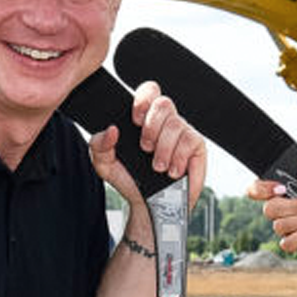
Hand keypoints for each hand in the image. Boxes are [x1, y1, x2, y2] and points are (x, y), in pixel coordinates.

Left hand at [87, 83, 207, 215]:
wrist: (147, 204)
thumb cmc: (130, 180)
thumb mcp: (105, 164)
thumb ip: (99, 144)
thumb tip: (111, 130)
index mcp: (146, 118)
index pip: (149, 91)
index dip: (143, 100)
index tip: (134, 120)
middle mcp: (166, 122)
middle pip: (164, 103)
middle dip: (151, 127)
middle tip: (145, 148)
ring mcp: (183, 132)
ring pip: (176, 124)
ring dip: (163, 148)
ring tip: (157, 167)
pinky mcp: (197, 147)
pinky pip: (189, 140)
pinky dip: (178, 158)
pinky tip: (172, 171)